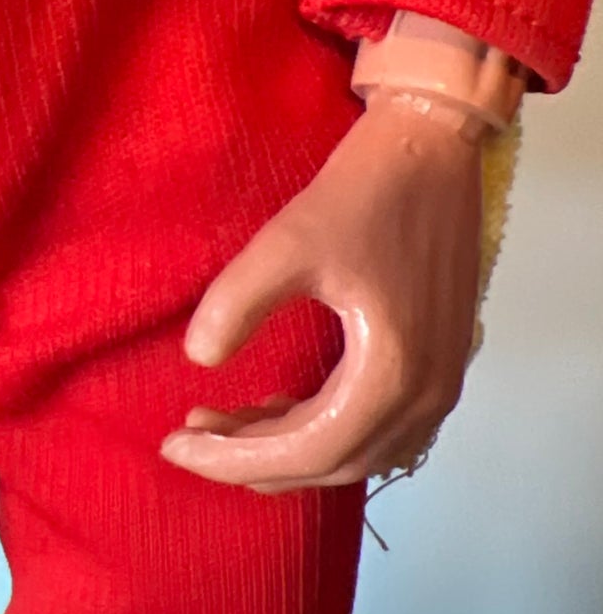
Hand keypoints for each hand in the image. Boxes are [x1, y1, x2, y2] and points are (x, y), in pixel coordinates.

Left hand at [160, 95, 483, 491]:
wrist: (431, 149)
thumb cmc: (366, 191)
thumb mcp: (289, 241)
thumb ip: (238, 302)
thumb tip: (198, 358)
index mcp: (394, 373)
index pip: (308, 451)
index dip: (235, 460)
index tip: (174, 444)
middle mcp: (426, 395)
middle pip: (331, 463)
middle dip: (253, 459)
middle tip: (188, 435)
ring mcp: (438, 384)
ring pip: (353, 451)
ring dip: (285, 447)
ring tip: (217, 421)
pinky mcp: (434, 364)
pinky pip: (372, 425)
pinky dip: (318, 428)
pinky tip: (272, 406)